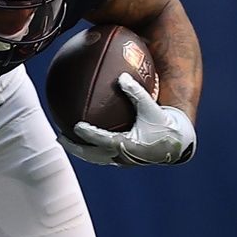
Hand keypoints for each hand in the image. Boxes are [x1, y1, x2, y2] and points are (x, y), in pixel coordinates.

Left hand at [64, 74, 196, 166]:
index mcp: (129, 144)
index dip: (89, 134)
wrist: (177, 143)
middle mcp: (123, 155)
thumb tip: (122, 76)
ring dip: (79, 150)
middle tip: (59, 137)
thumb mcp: (151, 106)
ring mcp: (122, 160)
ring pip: (95, 158)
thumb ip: (136, 92)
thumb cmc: (164, 123)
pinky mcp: (123, 160)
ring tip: (63, 139)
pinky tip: (81, 138)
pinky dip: (90, 149)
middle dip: (75, 147)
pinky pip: (102, 156)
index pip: (104, 140)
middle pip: (93, 155)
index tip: (75, 125)